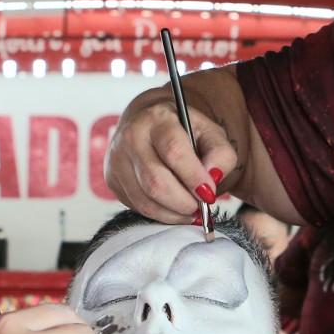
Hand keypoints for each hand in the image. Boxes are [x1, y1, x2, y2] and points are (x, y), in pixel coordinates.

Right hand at [105, 86, 238, 222]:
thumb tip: (212, 179)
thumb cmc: (184, 131)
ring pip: (145, 200)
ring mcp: (117, 159)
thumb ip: (221, 154)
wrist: (148, 123)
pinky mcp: (112, 179)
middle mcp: (131, 136)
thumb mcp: (210, 133)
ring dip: (174, 213)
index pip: (174, 151)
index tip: (209, 195)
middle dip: (184, 202)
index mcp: (157, 118)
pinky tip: (175, 209)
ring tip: (191, 211)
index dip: (194, 177)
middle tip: (201, 207)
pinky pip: (138, 207)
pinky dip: (161, 215)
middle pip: (156, 181)